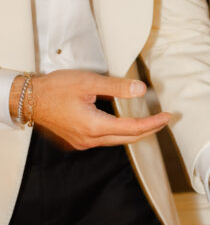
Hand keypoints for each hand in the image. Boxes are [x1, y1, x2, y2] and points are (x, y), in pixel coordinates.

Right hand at [17, 70, 169, 148]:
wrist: (28, 99)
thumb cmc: (55, 89)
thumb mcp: (89, 82)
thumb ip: (117, 87)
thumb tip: (140, 90)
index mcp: (94, 126)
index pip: (132, 128)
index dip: (152, 123)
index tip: (167, 117)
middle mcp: (89, 139)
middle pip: (127, 138)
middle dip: (148, 130)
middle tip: (163, 120)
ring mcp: (82, 142)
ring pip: (115, 140)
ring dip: (133, 132)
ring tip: (149, 121)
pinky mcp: (77, 140)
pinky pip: (104, 139)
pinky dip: (118, 132)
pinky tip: (124, 122)